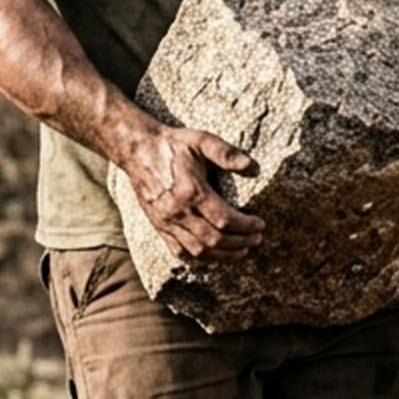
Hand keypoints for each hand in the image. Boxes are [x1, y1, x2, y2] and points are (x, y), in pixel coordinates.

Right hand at [119, 122, 261, 259]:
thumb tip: (253, 168)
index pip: (224, 219)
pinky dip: (200, 258)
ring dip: (223, 255)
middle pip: (214, 240)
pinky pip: (180, 251)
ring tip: (241, 251)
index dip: (246, 226)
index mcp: (191, 191)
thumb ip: (227, 154)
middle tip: (256, 240)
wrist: (138, 150)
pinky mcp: (159, 226)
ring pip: (198, 251)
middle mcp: (178, 211)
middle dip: (240, 243)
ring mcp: (166, 222)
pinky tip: (214, 254)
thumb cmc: (173, 145)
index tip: (260, 225)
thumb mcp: (202, 140)